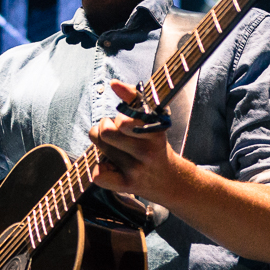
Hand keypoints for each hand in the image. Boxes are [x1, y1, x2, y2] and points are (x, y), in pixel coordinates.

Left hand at [88, 80, 186, 201]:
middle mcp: (146, 150)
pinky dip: (99, 169)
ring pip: (101, 148)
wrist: (169, 180)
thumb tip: (113, 83)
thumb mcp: (152, 121)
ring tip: (112, 146)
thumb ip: (134, 98)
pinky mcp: (127, 185)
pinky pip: (100, 175)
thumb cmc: (154, 144)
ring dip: (101, 144)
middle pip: (106, 132)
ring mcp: (137, 169)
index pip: (126, 118)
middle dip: (104, 127)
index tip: (117, 102)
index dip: (120, 112)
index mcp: (154, 131)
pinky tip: (109, 166)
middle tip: (112, 131)